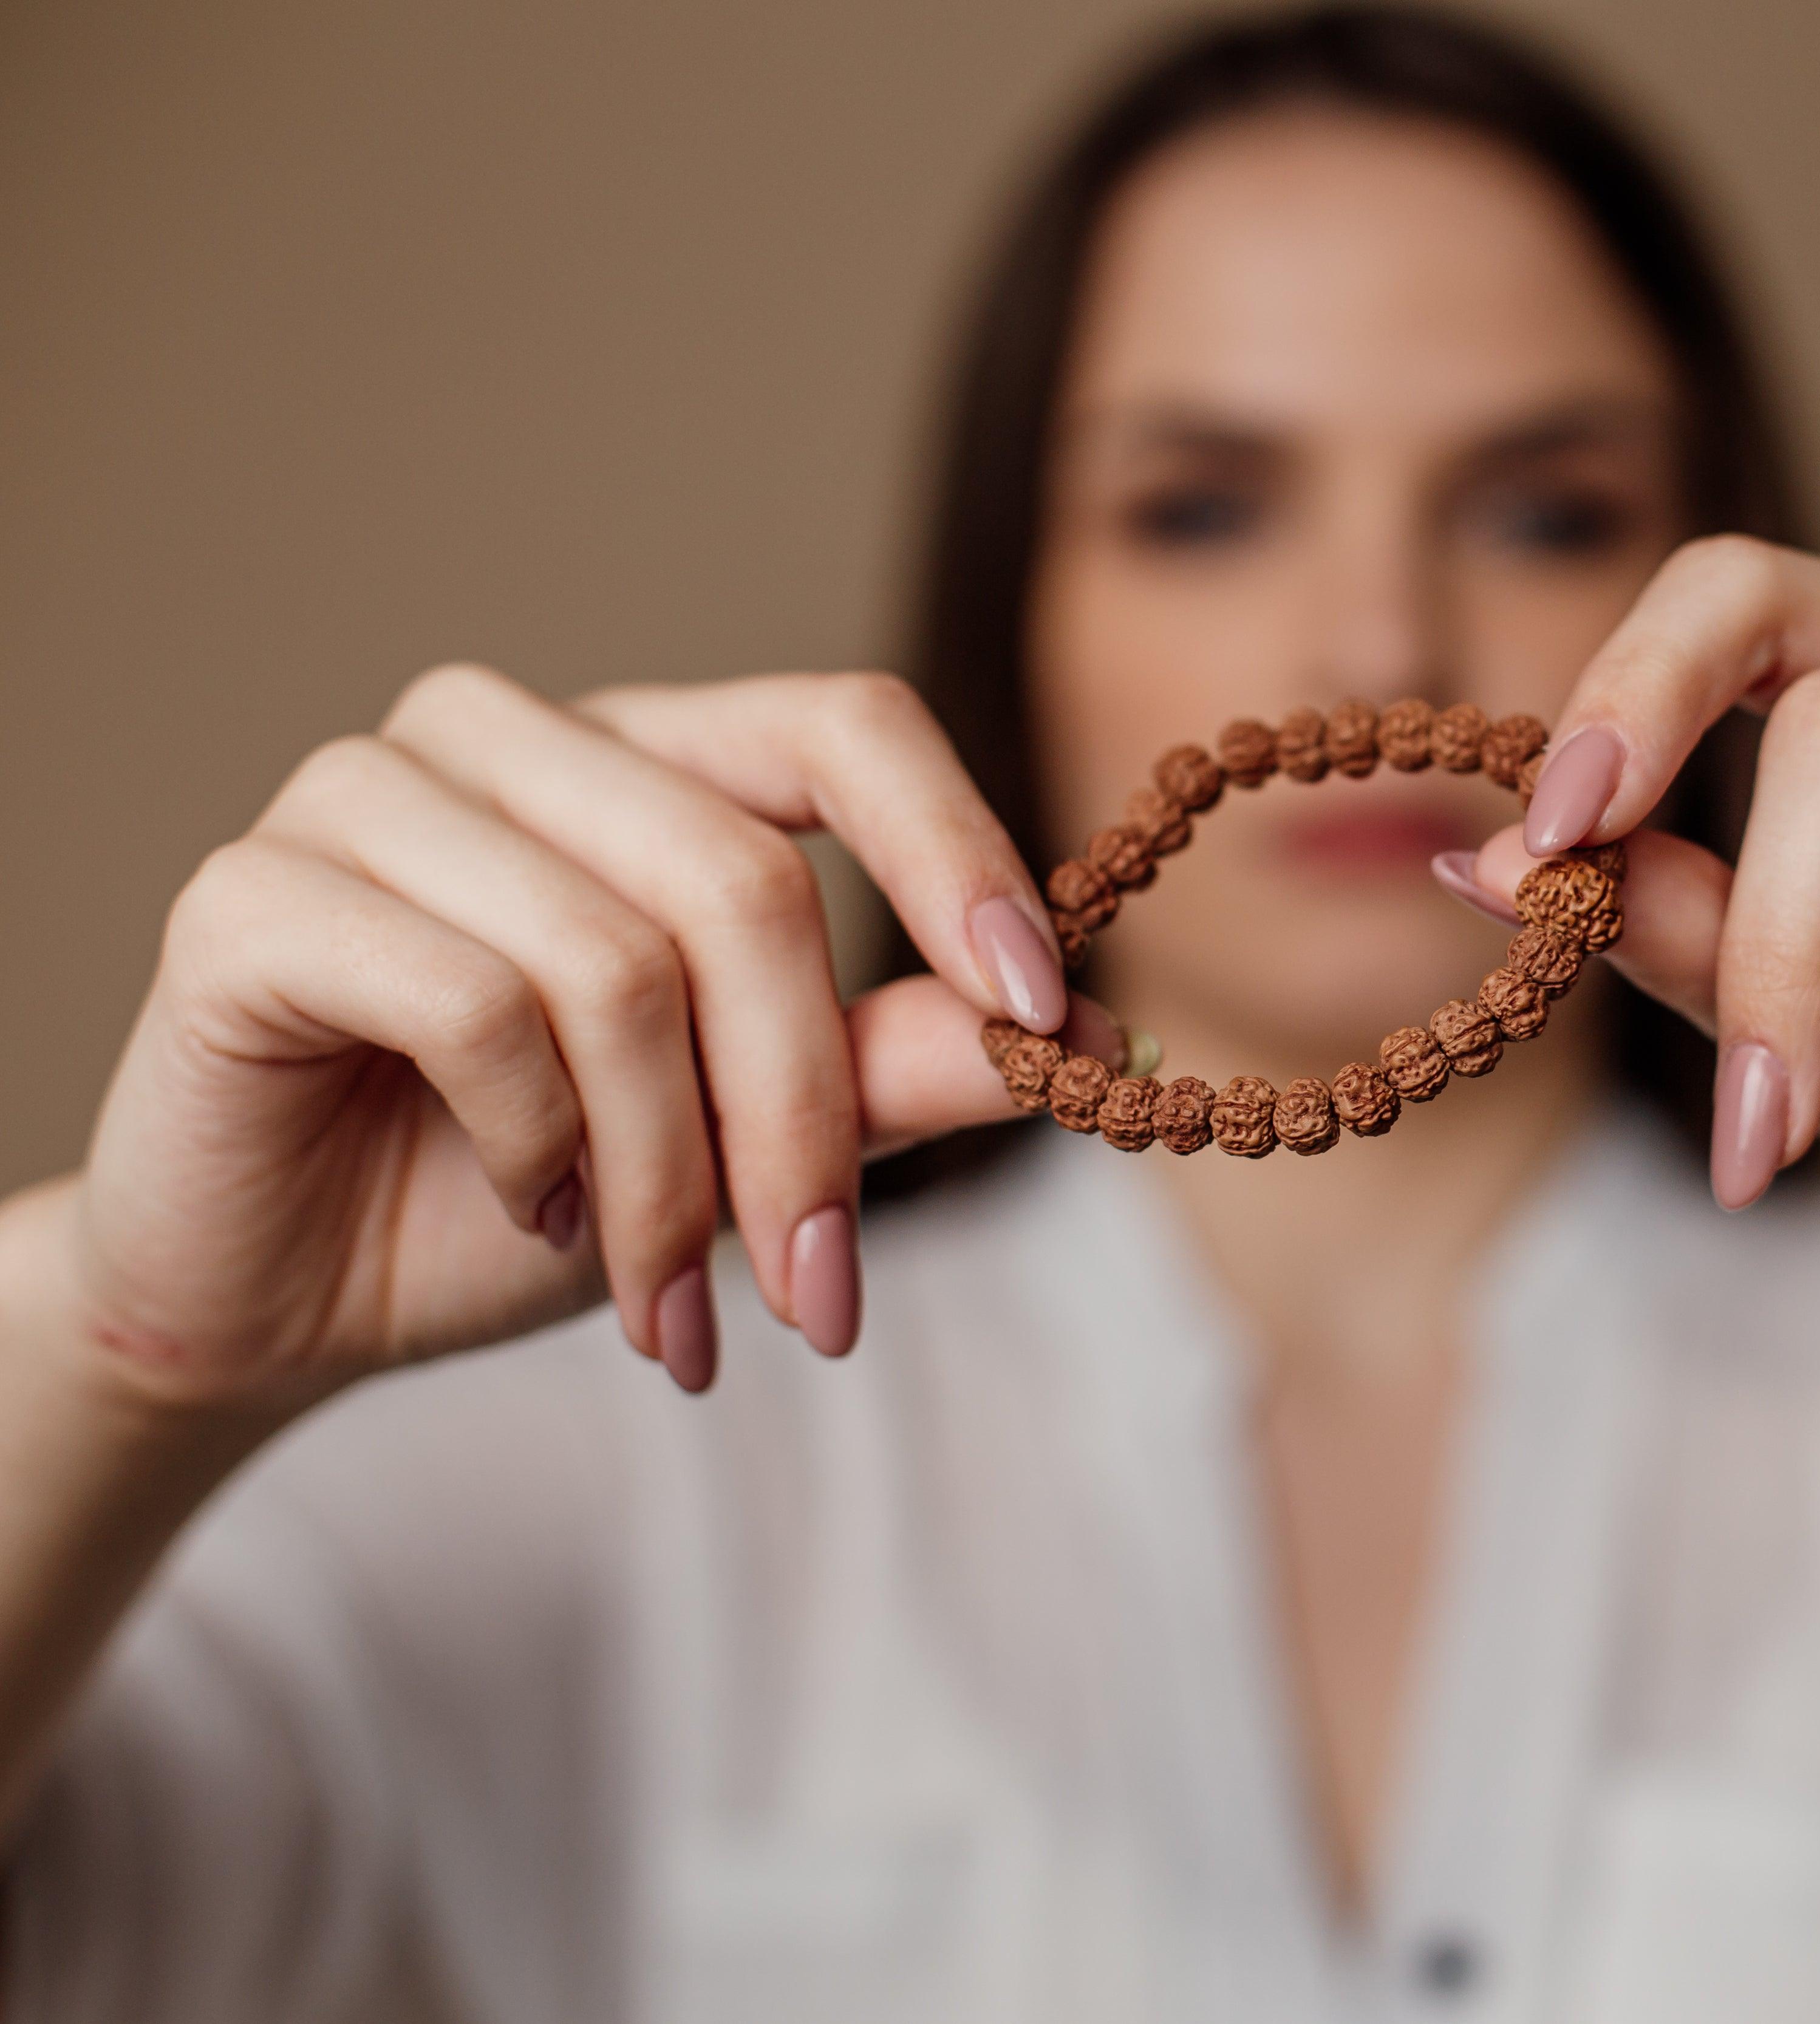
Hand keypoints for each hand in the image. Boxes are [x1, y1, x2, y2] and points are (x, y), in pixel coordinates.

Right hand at [57, 664, 1072, 1407]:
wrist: (289, 1299)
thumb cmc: (528, 1194)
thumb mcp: (746, 1141)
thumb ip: (898, 1069)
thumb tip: (1093, 1038)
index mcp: (645, 756)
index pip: (848, 725)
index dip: (959, 854)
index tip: (1046, 1015)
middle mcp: (508, 738)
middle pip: (746, 883)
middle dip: (803, 1122)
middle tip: (821, 1298)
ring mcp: (364, 795)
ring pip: (615, 963)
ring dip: (663, 1175)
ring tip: (652, 1291)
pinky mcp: (248, 896)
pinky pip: (468, 1004)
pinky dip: (528, 1142)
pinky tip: (518, 1203)